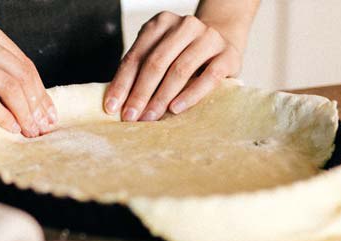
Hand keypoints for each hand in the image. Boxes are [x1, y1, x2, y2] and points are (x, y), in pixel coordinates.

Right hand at [0, 18, 56, 136]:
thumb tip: (24, 97)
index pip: (24, 63)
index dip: (40, 92)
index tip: (48, 114)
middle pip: (21, 76)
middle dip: (37, 106)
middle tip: (43, 128)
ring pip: (8, 88)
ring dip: (24, 115)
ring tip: (29, 132)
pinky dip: (3, 118)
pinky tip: (10, 130)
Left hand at [104, 12, 242, 121]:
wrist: (223, 45)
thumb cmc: (184, 56)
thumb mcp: (160, 56)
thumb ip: (141, 71)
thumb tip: (118, 103)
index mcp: (162, 23)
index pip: (136, 56)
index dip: (122, 83)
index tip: (111, 108)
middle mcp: (186, 26)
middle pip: (156, 62)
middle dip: (140, 93)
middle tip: (130, 117)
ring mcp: (209, 38)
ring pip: (180, 69)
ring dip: (161, 97)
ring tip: (150, 117)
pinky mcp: (228, 55)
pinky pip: (208, 77)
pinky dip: (190, 95)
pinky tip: (176, 109)